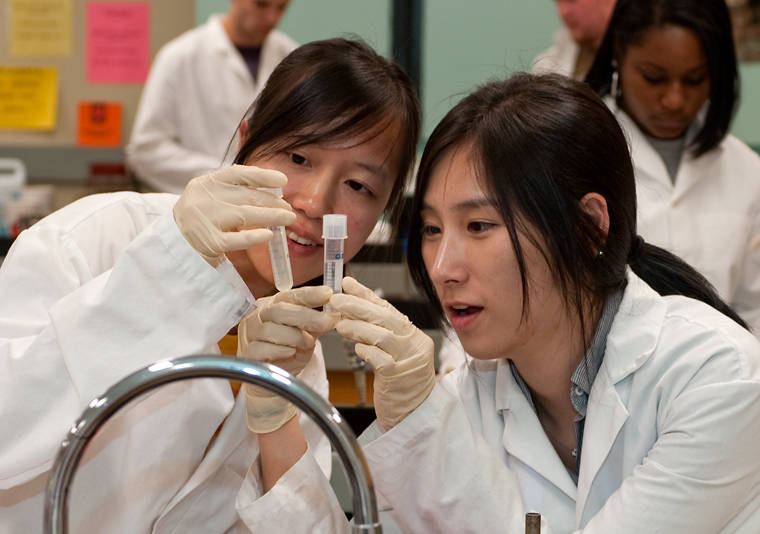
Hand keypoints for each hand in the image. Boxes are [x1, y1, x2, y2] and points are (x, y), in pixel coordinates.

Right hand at [173, 164, 295, 265]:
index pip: (237, 174)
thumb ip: (235, 190)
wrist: (173, 243)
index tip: (282, 180)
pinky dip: (253, 237)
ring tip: (287, 219)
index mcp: (206, 183)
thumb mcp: (212, 197)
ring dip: (270, 216)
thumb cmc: (202, 218)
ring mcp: (205, 221)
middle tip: (289, 209)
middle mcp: (203, 199)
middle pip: (246, 196)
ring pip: (244, 215)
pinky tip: (268, 235)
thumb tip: (273, 190)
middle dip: (272, 202)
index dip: (262, 175)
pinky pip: (235, 240)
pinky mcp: (208, 243)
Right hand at [238, 286, 337, 432]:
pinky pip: (263, 349)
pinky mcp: (248, 354)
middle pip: (279, 310)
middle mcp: (257, 317)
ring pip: (272, 330)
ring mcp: (250, 335)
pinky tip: (291, 352)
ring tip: (307, 343)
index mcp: (272, 306)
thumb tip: (335, 314)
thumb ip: (317, 324)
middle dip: (307, 316)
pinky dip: (281, 350)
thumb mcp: (306, 335)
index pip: (289, 296)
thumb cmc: (288, 353)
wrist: (274, 382)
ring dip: (296, 337)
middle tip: (328, 321)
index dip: (308, 294)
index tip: (327, 293)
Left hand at [329, 277, 434, 430]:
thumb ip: (379, 334)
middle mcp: (415, 345)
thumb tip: (351, 312)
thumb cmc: (399, 384)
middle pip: (386, 318)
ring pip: (382, 336)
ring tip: (339, 324)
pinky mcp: (399, 378)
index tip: (348, 283)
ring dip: (358, 328)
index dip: (366, 294)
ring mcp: (409, 361)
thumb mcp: (393, 354)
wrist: (414, 415)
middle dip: (358, 306)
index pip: (388, 309)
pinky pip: (381, 359)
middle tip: (337, 299)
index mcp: (414, 336)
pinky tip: (356, 348)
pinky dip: (366, 350)